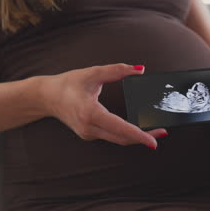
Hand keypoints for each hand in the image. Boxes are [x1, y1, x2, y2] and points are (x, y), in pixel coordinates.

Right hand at [40, 63, 167, 148]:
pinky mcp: (89, 134)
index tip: (154, 141)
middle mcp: (89, 128)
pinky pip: (112, 137)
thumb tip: (139, 69)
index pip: (120, 128)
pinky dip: (126, 134)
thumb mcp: (92, 73)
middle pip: (123, 138)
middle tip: (163, 132)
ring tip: (154, 131)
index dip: (139, 135)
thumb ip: (117, 70)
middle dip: (144, 137)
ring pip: (118, 140)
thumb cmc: (67, 84)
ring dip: (136, 137)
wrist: (46, 97)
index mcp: (90, 113)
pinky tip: (136, 128)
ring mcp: (89, 134)